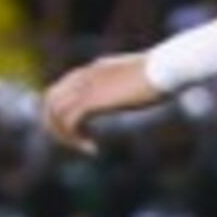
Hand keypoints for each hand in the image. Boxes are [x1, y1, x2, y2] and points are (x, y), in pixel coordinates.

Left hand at [45, 56, 162, 151]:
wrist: (166, 68)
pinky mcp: (93, 100)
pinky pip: (70, 122)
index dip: (65, 112)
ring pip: (55, 112)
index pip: (62, 88)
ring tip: (84, 148)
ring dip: (64, 135)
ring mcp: (86, 87)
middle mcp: (84, 76)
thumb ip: (124, 83)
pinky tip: (94, 149)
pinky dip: (76, 139)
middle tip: (74, 142)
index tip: (83, 129)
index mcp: (92, 69)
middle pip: (50, 99)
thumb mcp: (136, 78)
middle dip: (55, 124)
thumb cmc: (162, 73)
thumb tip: (132, 89)